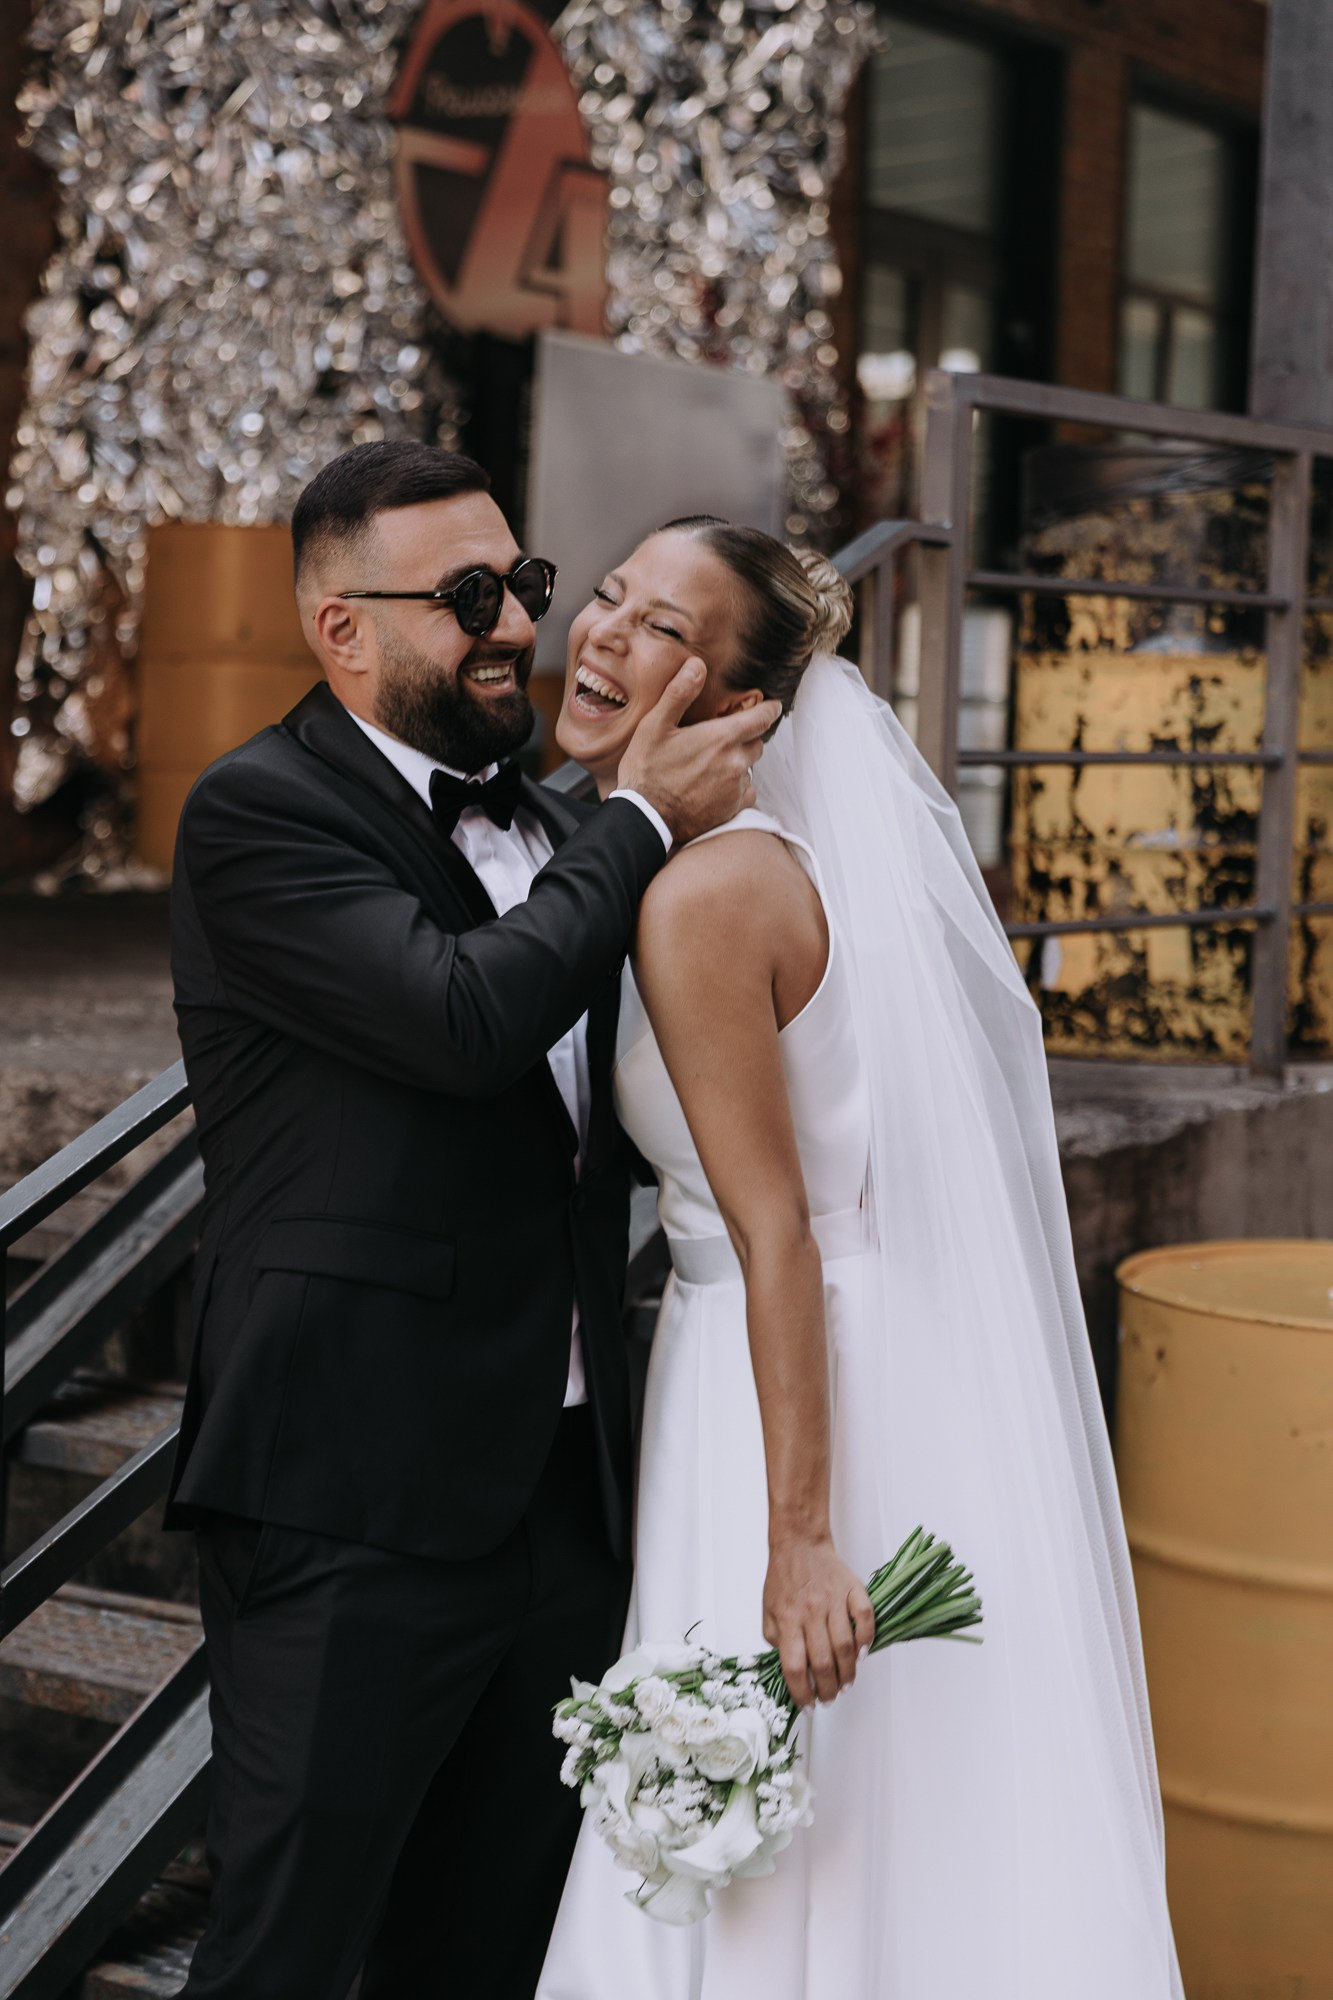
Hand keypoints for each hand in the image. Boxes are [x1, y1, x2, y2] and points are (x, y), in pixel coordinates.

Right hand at [616, 659, 782, 844]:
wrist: (645, 818)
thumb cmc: (647, 771)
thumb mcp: (655, 726)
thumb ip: (679, 694)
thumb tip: (697, 666)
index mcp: (721, 738)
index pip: (762, 717)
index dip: (768, 709)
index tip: (770, 705)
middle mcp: (736, 763)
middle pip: (756, 742)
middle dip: (743, 738)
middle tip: (719, 740)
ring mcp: (736, 788)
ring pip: (749, 768)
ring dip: (737, 763)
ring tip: (710, 766)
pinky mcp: (732, 809)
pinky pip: (746, 792)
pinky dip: (736, 788)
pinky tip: (713, 786)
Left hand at [763, 1537, 874, 1707]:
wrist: (799, 1543)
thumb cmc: (783, 1579)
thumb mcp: (768, 1612)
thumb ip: (776, 1641)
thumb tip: (791, 1669)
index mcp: (787, 1620)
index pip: (794, 1668)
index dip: (802, 1693)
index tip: (808, 1705)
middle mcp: (811, 1613)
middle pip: (823, 1663)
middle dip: (828, 1689)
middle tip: (829, 1698)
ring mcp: (834, 1601)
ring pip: (845, 1647)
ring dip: (848, 1673)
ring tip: (845, 1685)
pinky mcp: (852, 1590)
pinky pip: (865, 1618)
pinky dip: (867, 1639)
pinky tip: (862, 1654)